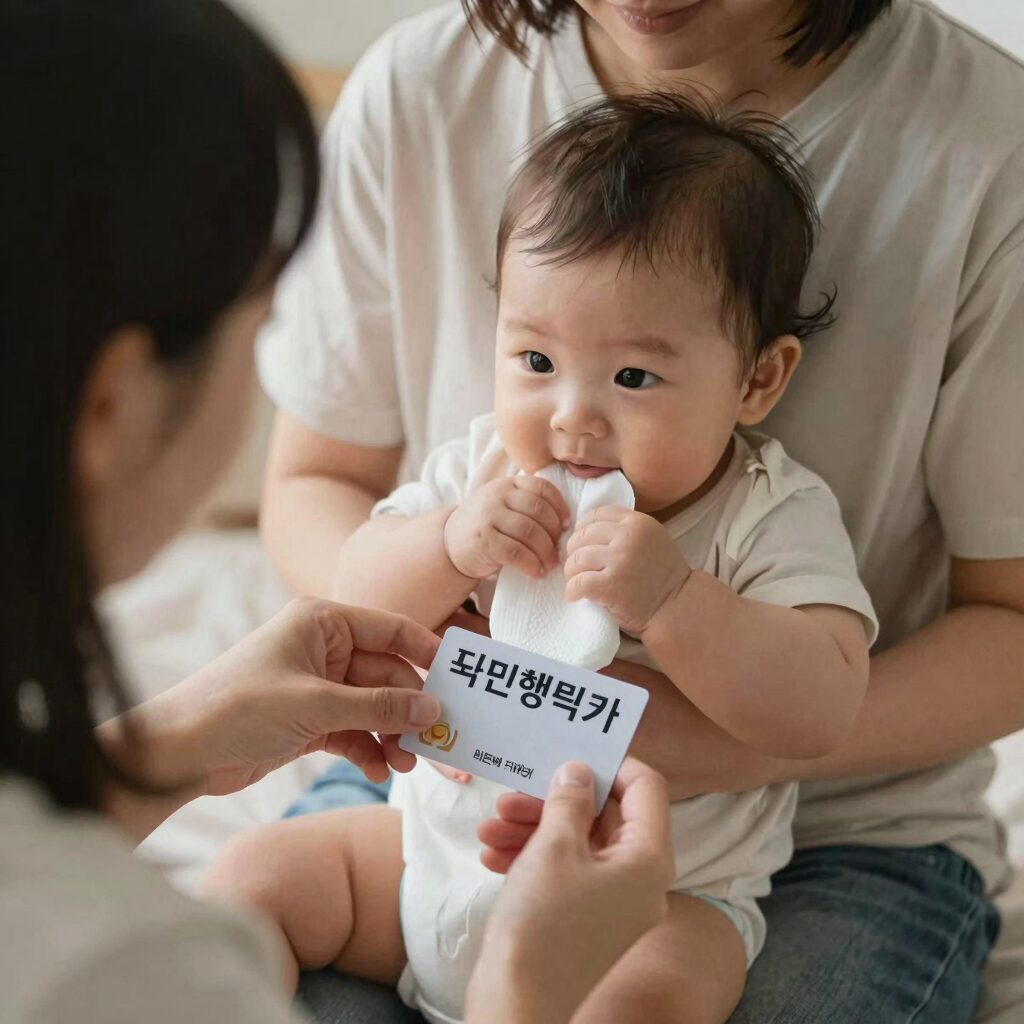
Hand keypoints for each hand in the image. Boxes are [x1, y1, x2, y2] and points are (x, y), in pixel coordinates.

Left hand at [109, 598, 441, 796]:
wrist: (178, 753)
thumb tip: (432, 709)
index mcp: (323, 622)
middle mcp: (323, 649)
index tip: (458, 678)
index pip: (390, 629)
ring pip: (373, 707)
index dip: (426, 651)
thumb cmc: (239, 708)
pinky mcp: (309, 720)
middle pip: (386, 675)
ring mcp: (317, 686)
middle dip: (409, 709)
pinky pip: (354, 730)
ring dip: (392, 735)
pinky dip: (368, 749)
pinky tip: (381, 770)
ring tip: (408, 764)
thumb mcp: (316, 704)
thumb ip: (377, 707)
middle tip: (436, 740)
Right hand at [444, 475, 570, 580]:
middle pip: (539, 511)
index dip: (560, 507)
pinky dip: (531, 564)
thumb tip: (565, 525)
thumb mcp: (504, 506)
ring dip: (546, 552)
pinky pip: (517, 553)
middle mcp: (497, 495)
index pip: (542, 488)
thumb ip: (528, 506)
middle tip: (559, 551)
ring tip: (550, 564)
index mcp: (508, 484)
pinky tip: (536, 572)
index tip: (566, 525)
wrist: (450, 543)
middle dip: (554, 534)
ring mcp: (488, 517)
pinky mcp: (483, 541)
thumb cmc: (487, 526)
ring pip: (530, 532)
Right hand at [466, 759, 672, 1023]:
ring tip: (489, 827)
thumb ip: (570, 798)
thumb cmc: (542, 923)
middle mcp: (642, 881)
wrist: (517, 1002)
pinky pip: (568, 873)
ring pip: (580, 844)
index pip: (646, 788)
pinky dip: (533, 858)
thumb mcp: (553, 846)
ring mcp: (616, 904)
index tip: (571, 754)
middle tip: (513, 795)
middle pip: (606, 816)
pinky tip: (492, 854)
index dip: (611, 764)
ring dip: (534, 828)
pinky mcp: (589, 920)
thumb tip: (580, 770)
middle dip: (555, 801)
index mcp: (649, 859)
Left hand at [564, 506, 690, 634]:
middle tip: (577, 567)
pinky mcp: (611, 585)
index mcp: (638, 522)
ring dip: (571, 573)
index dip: (583, 529)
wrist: (677, 607)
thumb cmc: (662, 577)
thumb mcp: (651, 539)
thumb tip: (585, 530)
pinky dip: (571, 590)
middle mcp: (629, 537)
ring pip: (576, 559)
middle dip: (573, 552)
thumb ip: (625, 530)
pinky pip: (578, 582)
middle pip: (581, 536)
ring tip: (577, 582)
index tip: (583, 544)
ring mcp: (620, 560)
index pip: (595, 514)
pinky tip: (574, 596)